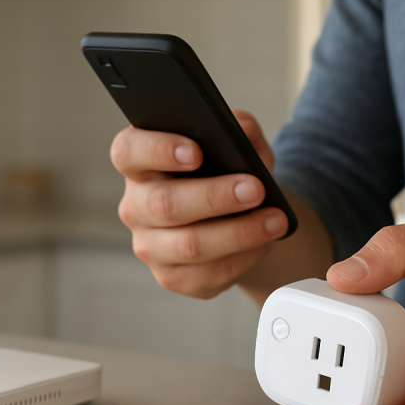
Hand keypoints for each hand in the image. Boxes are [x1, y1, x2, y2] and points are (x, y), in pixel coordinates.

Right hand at [111, 110, 288, 298]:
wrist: (238, 214)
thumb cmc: (227, 169)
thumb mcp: (237, 140)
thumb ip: (238, 128)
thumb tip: (245, 134)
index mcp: (139, 162)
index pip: (129, 152)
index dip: (158, 150)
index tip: (196, 152)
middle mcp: (136, 205)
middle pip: (164, 204)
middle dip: (214, 197)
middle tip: (255, 189)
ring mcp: (151, 245)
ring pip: (189, 245)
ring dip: (238, 233)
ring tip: (275, 220)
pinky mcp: (172, 277)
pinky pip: (207, 274)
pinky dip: (243, 258)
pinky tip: (265, 242)